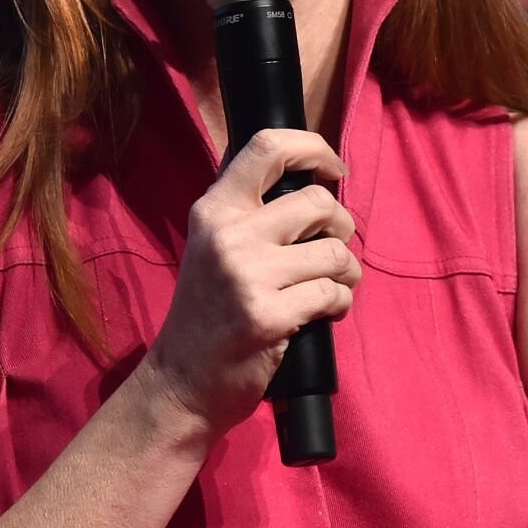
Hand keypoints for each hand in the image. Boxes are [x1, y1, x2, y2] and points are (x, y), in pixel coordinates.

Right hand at [136, 129, 359, 439]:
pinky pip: (334, 294)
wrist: (181, 382)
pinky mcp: (269, 316)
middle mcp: (228, 234)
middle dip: (342, 226)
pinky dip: (340, 304)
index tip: (333, 169)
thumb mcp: (212, 247)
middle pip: (318, 201)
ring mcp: (248, 275)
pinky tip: (322, 314)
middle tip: (332, 249)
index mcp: (213, 210)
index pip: (268, 146)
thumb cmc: (207, 313)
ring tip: (329, 287)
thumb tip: (311, 177)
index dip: (313, 148)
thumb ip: (249, 211)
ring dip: (346, 272)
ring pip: (335, 251)